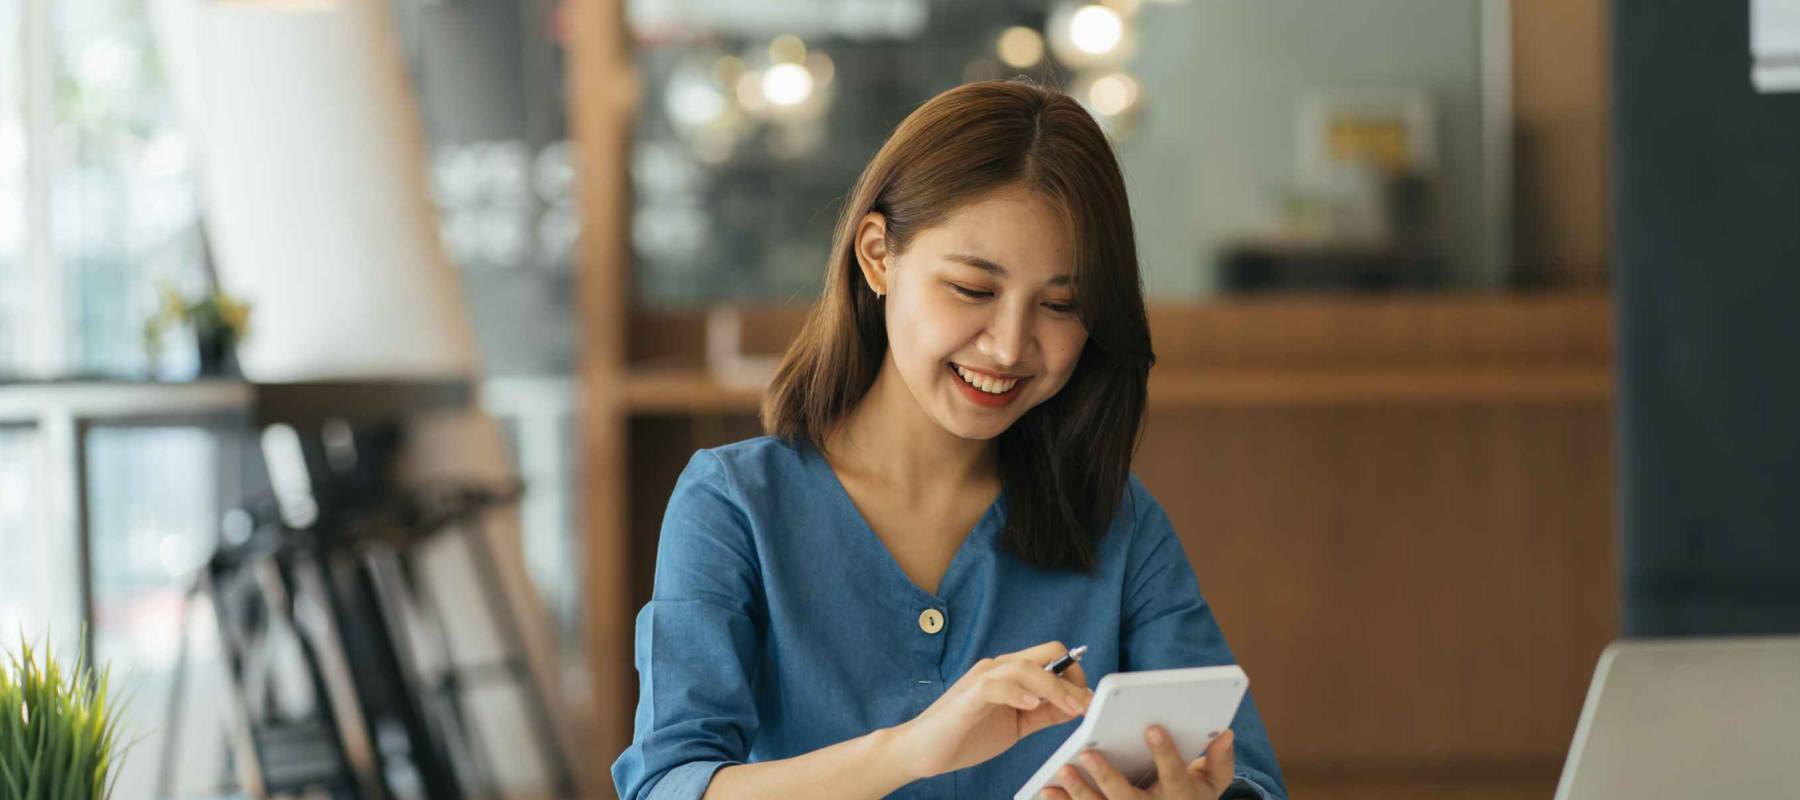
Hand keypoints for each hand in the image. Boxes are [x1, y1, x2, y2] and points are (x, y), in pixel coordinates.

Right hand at [890, 641, 1093, 779]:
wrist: (920, 750)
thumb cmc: (964, 736)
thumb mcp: (1015, 726)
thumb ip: (1043, 714)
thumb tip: (1075, 706)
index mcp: (1008, 673)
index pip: (1052, 658)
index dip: (1075, 676)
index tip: (1087, 701)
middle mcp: (997, 668)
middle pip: (1046, 653)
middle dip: (1072, 676)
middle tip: (1085, 704)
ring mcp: (982, 678)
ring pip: (1027, 667)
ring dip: (1055, 687)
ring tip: (1071, 708)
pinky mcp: (968, 695)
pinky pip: (997, 685)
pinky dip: (1018, 693)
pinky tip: (1031, 706)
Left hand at [1038, 726, 1235, 799]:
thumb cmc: (1194, 796)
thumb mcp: (1213, 782)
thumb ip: (1220, 759)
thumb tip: (1225, 733)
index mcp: (1180, 795)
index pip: (1174, 775)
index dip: (1164, 753)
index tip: (1152, 727)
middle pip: (1128, 798)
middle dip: (1107, 776)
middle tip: (1088, 752)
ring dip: (1080, 792)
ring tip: (1062, 770)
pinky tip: (1048, 789)